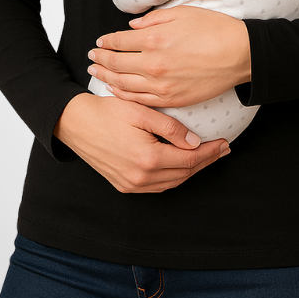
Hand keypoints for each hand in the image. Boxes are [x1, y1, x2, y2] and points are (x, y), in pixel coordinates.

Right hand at [53, 92, 229, 193]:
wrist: (74, 124)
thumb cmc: (106, 112)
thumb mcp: (141, 111)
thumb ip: (170, 127)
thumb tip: (194, 142)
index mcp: (147, 158)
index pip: (189, 159)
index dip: (210, 152)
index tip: (225, 142)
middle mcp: (140, 177)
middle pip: (184, 173)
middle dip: (206, 161)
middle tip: (222, 149)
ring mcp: (131, 185)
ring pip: (172, 182)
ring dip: (191, 171)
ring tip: (206, 156)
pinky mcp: (124, 185)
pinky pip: (157, 186)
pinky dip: (174, 177)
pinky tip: (182, 165)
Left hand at [87, 5, 251, 109]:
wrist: (240, 54)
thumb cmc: (214, 29)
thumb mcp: (183, 13)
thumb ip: (153, 19)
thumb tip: (131, 26)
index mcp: (154, 39)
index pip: (119, 42)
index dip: (105, 42)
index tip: (99, 42)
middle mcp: (153, 64)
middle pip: (116, 64)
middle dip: (100, 60)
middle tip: (91, 57)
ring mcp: (161, 85)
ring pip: (123, 84)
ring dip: (106, 78)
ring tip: (96, 73)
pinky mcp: (172, 99)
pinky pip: (140, 99)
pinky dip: (123, 95)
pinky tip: (115, 90)